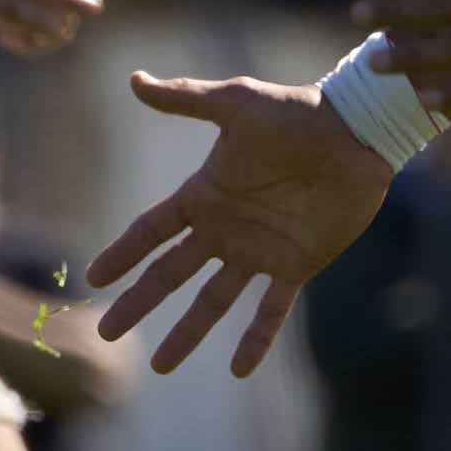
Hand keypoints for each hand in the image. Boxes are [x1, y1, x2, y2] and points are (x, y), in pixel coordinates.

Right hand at [83, 70, 390, 376]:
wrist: (357, 131)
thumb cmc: (297, 111)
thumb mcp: (237, 102)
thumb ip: (187, 98)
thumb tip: (133, 80)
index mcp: (204, 195)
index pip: (151, 231)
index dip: (122, 253)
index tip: (93, 277)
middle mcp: (224, 229)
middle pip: (170, 274)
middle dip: (138, 303)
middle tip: (107, 332)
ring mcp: (258, 251)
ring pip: (213, 301)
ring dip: (186, 333)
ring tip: (162, 367)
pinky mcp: (297, 265)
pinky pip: (271, 309)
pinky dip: (256, 339)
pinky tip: (238, 369)